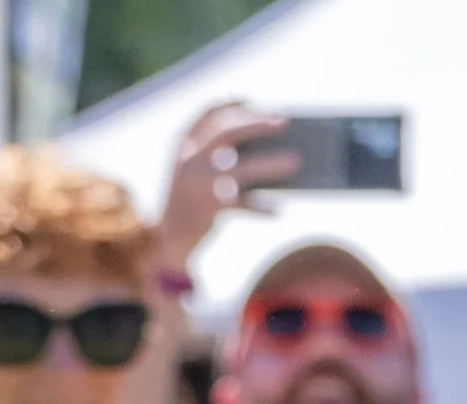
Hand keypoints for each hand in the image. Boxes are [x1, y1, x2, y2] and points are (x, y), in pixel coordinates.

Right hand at [157, 101, 293, 272]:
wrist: (169, 241)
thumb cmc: (191, 203)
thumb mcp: (197, 174)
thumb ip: (219, 158)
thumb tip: (263, 149)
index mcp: (184, 145)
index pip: (207, 114)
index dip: (230, 104)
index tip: (252, 99)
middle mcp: (189, 159)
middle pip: (226, 133)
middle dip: (256, 124)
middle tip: (284, 122)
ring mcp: (198, 183)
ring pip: (240, 169)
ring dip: (269, 164)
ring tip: (296, 162)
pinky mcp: (208, 208)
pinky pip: (242, 205)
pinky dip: (260, 207)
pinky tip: (278, 210)